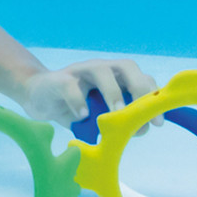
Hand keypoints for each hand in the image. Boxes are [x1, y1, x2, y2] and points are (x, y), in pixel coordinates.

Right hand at [20, 59, 161, 130]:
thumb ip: (119, 118)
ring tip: (116, 114)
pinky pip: (70, 85)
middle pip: (127, 67)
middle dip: (139, 89)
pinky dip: (78, 100)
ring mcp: (80, 71)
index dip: (153, 97)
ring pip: (101, 71)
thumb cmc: (75, 106)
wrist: (38, 96)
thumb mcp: (100, 114)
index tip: (158, 122)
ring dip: (113, 92)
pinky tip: (82, 116)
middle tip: (141, 116)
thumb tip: (140, 129)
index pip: (141, 78)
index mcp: (115, 76)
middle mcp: (101, 68)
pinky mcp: (58, 79)